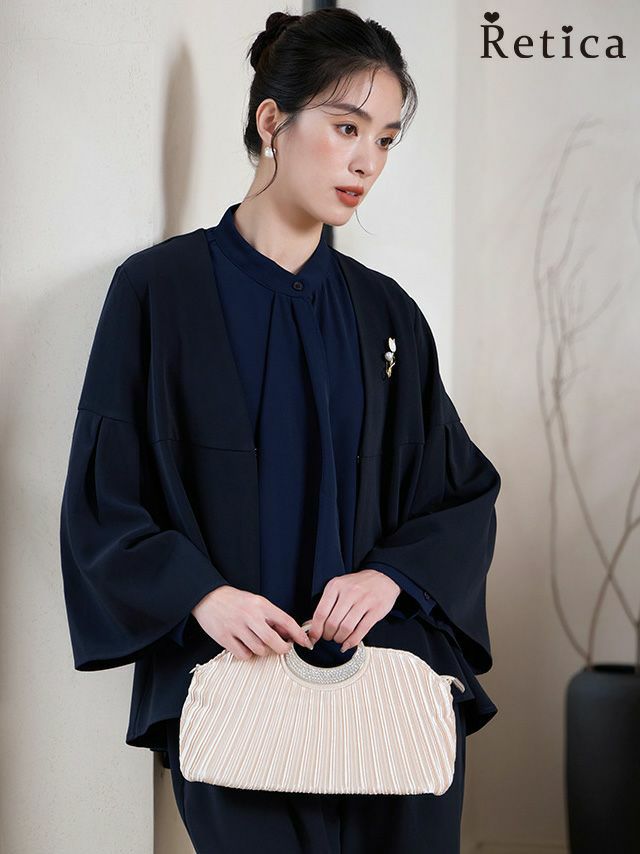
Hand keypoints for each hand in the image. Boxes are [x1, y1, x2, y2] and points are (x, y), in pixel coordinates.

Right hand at [191, 586, 313, 659]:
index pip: (286, 621)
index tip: (306, 642)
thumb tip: (288, 633)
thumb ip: (272, 617)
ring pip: (259, 650)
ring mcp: (237, 627)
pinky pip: (244, 655)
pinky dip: (247, 654)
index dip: (299, 634)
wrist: (208, 597)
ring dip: (263, 650)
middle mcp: (250, 615)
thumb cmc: (235, 600)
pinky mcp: (225, 638)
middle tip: (283, 648)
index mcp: (261, 604)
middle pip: (273, 641)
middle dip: (282, 648)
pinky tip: (245, 645)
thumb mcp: (256, 602)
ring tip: (258, 642)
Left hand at [307, 569, 400, 652]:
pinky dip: (352, 641)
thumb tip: (313, 626)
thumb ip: (327, 604)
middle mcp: (349, 592)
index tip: (314, 638)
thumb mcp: (339, 587)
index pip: (321, 612)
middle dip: (328, 635)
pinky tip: (348, 644)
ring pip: (346, 628)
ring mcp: (364, 600)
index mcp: (336, 586)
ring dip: (340, 638)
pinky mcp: (375, 610)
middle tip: (329, 637)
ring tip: (339, 639)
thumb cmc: (358, 585)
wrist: (382, 578)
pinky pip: (361, 630)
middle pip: (332, 622)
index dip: (316, 629)